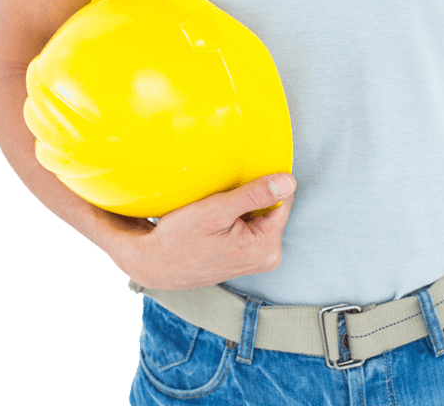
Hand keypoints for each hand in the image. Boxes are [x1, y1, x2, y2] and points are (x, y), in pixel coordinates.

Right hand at [114, 173, 296, 290]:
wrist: (154, 263)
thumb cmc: (178, 240)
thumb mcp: (215, 211)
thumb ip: (255, 195)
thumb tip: (290, 181)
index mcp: (266, 247)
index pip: (284, 198)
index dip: (264, 182)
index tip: (240, 181)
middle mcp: (267, 256)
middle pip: (274, 205)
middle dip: (253, 194)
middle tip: (224, 197)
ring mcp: (257, 257)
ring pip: (262, 212)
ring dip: (243, 204)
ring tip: (218, 209)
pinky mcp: (246, 254)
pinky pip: (251, 222)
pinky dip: (237, 214)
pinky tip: (217, 218)